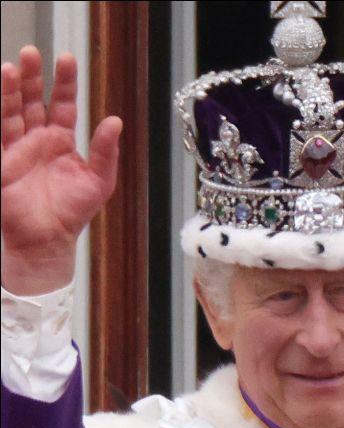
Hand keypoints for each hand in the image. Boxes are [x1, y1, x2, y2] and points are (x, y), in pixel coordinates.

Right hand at [1, 46, 121, 293]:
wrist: (47, 240)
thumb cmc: (72, 215)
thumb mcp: (99, 182)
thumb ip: (106, 152)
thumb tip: (115, 121)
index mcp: (62, 142)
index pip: (63, 104)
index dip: (65, 83)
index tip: (67, 60)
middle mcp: (38, 139)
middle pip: (33, 99)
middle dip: (33, 76)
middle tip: (34, 54)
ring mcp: (17, 146)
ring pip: (13, 109)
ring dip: (12, 88)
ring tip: (15, 66)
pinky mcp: (1, 157)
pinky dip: (0, 108)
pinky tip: (2, 87)